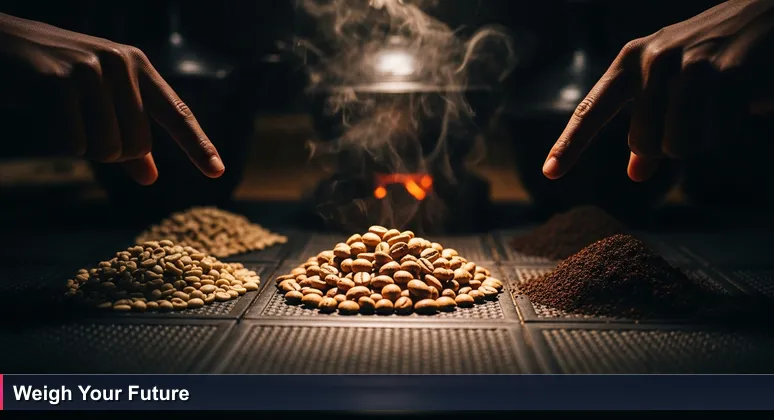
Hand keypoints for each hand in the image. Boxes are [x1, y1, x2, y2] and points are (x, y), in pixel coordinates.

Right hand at [0, 13, 224, 184]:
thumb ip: (128, 136)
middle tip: (84, 125)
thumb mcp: (100, 99)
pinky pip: (74, 144)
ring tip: (66, 117)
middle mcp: (120, 64)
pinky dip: (61, 142)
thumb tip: (151, 178)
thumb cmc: (57, 76)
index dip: (198, 146)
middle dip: (112, 152)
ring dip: (86, 148)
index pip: (177, 114)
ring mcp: (90, 70)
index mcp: (138, 66)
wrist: (3, 43)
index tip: (218, 172)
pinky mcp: (59, 82)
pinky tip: (47, 115)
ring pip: (108, 148)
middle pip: (137, 145)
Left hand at [542, 0, 773, 181]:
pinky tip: (736, 101)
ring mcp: (689, 66)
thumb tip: (636, 175)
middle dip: (668, 143)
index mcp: (629, 62)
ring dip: (699, 140)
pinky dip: (727, 130)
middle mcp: (652, 61)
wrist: (763, 18)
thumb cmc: (708, 58)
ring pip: (678, 146)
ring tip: (713, 108)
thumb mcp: (667, 83)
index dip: (569, 144)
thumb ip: (646, 125)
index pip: (591, 111)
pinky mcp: (727, 75)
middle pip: (643, 144)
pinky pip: (715, 137)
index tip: (549, 173)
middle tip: (692, 114)